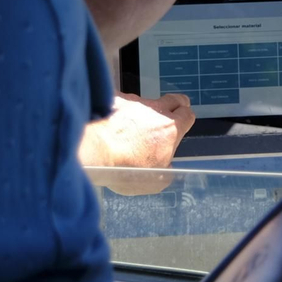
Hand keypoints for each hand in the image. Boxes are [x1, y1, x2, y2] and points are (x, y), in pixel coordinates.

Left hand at [78, 93, 193, 180]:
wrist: (93, 150)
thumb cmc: (122, 167)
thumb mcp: (153, 182)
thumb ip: (166, 173)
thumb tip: (166, 170)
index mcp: (170, 129)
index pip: (188, 114)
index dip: (186, 118)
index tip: (183, 122)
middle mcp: (154, 110)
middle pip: (174, 99)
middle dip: (175, 105)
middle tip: (170, 114)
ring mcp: (133, 102)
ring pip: (144, 102)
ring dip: (141, 113)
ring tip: (128, 129)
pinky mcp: (113, 99)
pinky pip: (120, 102)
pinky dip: (118, 112)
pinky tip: (109, 126)